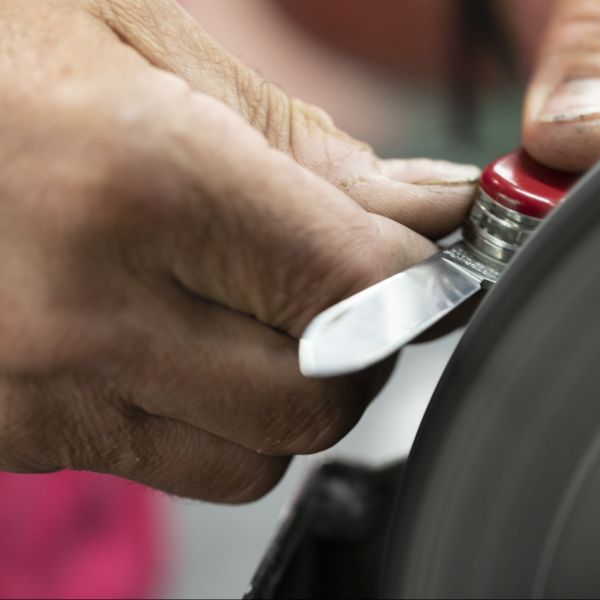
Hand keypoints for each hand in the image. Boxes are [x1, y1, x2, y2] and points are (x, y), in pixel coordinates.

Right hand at [0, 0, 477, 501]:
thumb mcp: (150, 49)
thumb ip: (309, 154)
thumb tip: (434, 214)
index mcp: (141, 179)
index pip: (362, 292)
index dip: (416, 278)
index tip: (421, 256)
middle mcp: (84, 308)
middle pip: (319, 401)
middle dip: (356, 346)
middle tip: (324, 279)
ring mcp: (35, 389)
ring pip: (255, 457)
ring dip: (281, 392)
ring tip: (232, 305)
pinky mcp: (7, 433)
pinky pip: (171, 461)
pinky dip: (203, 416)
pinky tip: (161, 333)